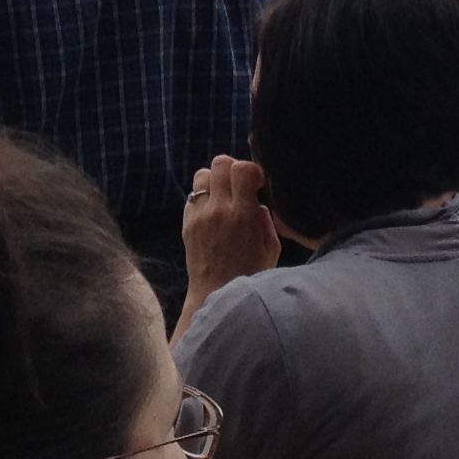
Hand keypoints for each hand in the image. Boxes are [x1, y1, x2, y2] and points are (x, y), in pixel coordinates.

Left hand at [180, 157, 279, 325]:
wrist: (216, 295)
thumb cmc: (250, 274)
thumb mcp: (271, 247)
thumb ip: (267, 219)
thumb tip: (257, 201)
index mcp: (243, 214)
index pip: (242, 168)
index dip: (251, 170)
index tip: (257, 184)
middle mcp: (219, 210)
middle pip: (220, 163)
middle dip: (233, 169)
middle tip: (240, 186)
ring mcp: (199, 215)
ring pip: (202, 174)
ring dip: (215, 181)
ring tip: (225, 197)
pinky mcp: (187, 223)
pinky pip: (193, 195)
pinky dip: (204, 197)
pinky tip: (213, 213)